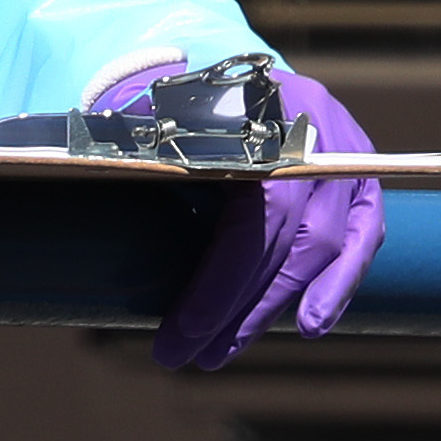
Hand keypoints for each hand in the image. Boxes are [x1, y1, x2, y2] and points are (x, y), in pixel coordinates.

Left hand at [100, 62, 385, 369]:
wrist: (234, 82)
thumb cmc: (184, 110)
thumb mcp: (157, 119)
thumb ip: (135, 152)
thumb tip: (74, 185)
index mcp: (259, 110)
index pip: (255, 213)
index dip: (220, 283)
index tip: (177, 337)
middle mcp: (313, 128)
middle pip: (290, 236)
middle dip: (240, 309)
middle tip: (191, 357)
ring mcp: (345, 150)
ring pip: (328, 245)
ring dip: (275, 308)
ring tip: (223, 352)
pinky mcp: (362, 177)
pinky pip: (365, 237)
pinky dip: (339, 286)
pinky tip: (313, 326)